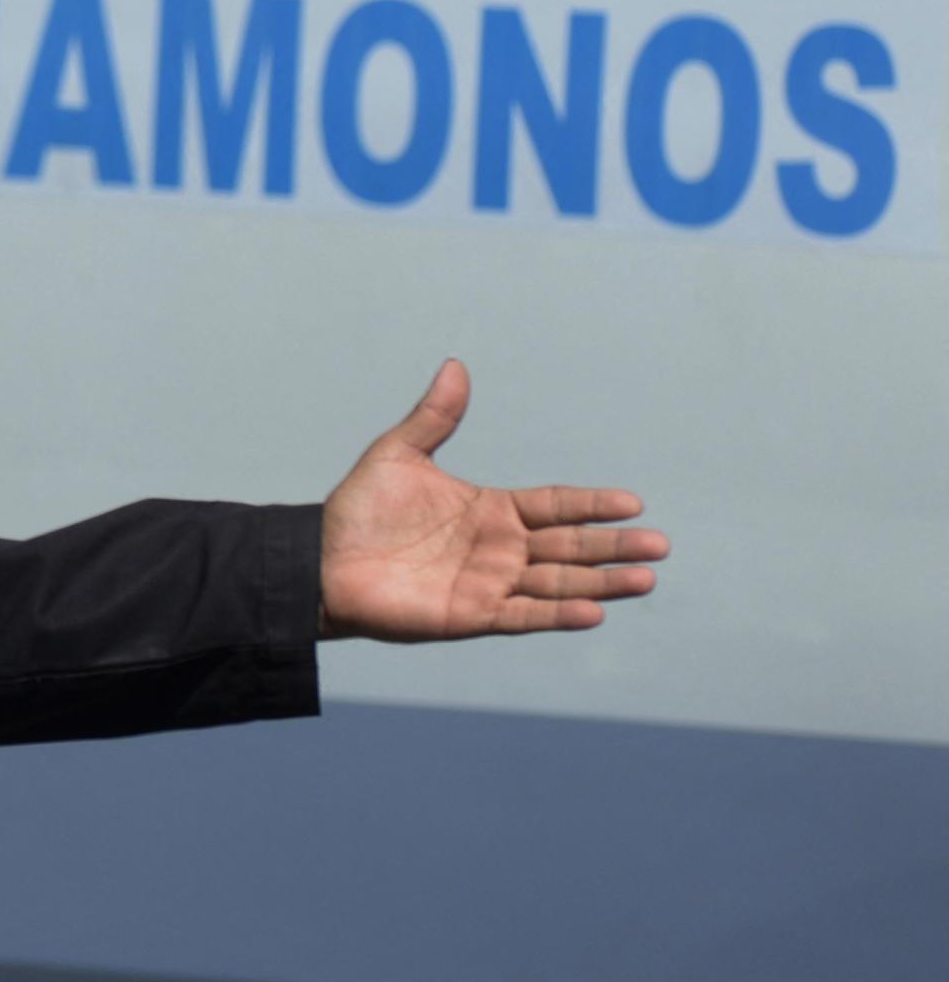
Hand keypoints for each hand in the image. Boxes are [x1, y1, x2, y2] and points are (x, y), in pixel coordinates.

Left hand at [319, 360, 668, 640]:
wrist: (321, 562)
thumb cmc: (357, 512)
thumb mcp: (398, 455)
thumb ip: (434, 417)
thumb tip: (455, 365)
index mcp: (490, 510)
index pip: (555, 505)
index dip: (592, 505)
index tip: (633, 503)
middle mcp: (498, 548)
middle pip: (569, 545)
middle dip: (613, 546)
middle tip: (660, 545)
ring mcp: (488, 583)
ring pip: (557, 582)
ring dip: (600, 583)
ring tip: (645, 580)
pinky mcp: (470, 615)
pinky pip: (522, 615)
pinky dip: (556, 614)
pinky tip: (593, 612)